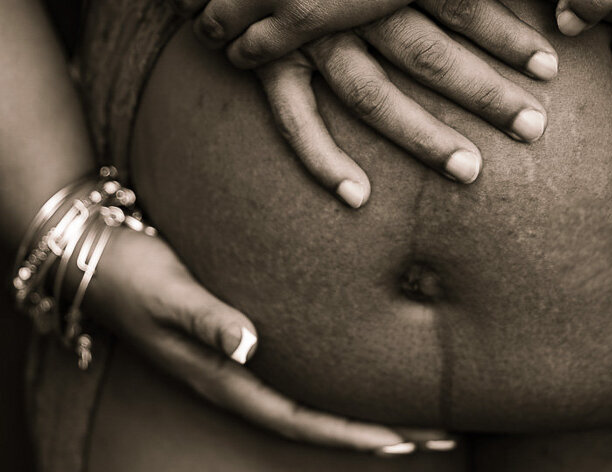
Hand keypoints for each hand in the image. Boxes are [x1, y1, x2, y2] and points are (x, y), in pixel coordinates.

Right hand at [86, 224, 452, 452]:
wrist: (94, 250)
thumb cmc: (132, 272)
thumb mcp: (168, 294)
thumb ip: (206, 321)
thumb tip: (248, 347)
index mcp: (226, 375)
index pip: (300, 417)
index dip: (352, 433)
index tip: (404, 441)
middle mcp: (240, 373)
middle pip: (319, 415)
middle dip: (377, 428)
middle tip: (437, 433)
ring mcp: (242, 355)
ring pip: (314, 392)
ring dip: (364, 404)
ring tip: (416, 410)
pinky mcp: (242, 328)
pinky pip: (300, 361)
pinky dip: (338, 369)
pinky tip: (364, 357)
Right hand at [258, 0, 556, 206]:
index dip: (508, 35)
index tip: (552, 67)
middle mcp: (352, 0)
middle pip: (430, 55)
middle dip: (485, 93)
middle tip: (534, 128)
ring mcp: (307, 33)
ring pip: (373, 94)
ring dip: (422, 135)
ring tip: (470, 171)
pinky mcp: (267, 55)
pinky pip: (294, 115)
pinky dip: (322, 156)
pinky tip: (357, 196)